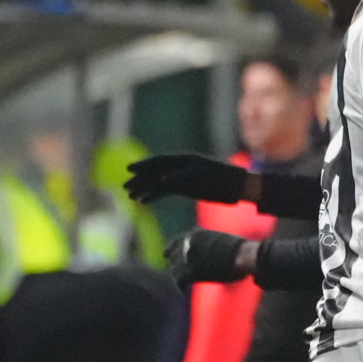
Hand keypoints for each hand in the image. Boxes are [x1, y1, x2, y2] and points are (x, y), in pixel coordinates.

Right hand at [125, 153, 248, 203]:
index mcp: (185, 160)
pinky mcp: (187, 188)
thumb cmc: (221, 178)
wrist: (237, 187)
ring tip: (131, 196)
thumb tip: (161, 181)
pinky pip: (166, 191)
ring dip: (145, 188)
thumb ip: (180, 178)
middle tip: (125, 186)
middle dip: (141, 179)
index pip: (161, 161)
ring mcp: (183, 178)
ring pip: (159, 183)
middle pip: (156, 172)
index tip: (130, 168)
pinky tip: (144, 201)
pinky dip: (155, 195)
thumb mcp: (200, 177)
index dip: (145, 164)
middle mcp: (182, 167)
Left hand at [165, 229, 246, 285]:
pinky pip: (179, 281)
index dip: (174, 250)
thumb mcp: (220, 239)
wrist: (242, 256)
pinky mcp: (190, 271)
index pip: (176, 241)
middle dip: (176, 264)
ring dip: (178, 276)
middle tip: (179, 272)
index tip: (173, 256)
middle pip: (172, 256)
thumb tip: (212, 252)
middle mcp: (188, 244)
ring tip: (183, 283)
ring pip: (174, 270)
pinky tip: (183, 290)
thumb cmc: (240, 249)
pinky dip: (181, 286)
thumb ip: (209, 244)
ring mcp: (187, 257)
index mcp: (196, 234)